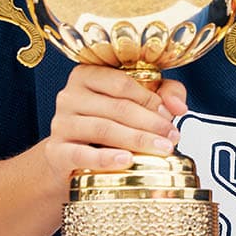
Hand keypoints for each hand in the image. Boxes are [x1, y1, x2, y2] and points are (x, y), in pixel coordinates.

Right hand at [43, 65, 185, 181]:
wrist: (70, 160)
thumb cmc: (108, 125)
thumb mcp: (135, 103)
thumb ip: (164, 94)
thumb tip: (179, 106)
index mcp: (87, 75)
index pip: (121, 82)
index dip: (149, 98)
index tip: (170, 116)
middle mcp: (69, 95)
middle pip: (116, 106)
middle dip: (149, 123)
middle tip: (171, 138)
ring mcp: (61, 123)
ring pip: (103, 128)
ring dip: (136, 140)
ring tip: (160, 150)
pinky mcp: (56, 151)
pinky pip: (81, 154)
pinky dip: (106, 158)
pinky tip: (127, 161)